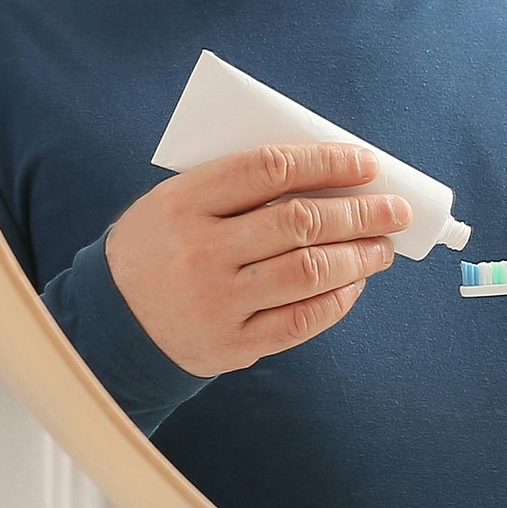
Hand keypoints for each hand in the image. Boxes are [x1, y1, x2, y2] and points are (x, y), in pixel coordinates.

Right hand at [104, 143, 409, 375]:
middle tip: (396, 210)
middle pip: (300, 222)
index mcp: (183, 202)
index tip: (367, 163)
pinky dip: (338, 299)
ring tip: (383, 247)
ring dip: (359, 256)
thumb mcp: (179, 201)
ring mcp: (215, 303)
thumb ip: (241, 186)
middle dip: (361, 212)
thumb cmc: (162, 246)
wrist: (110, 323)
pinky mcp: (230, 345)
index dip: (327, 162)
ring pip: (309, 271)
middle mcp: (199, 252)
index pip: (271, 169)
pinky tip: (355, 283)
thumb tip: (333, 175)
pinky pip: (301, 319)